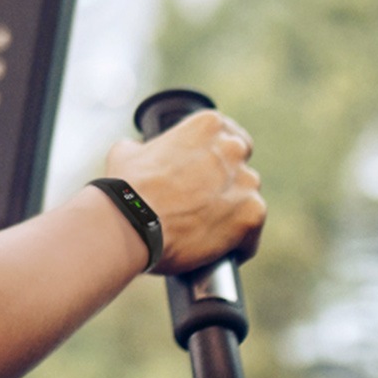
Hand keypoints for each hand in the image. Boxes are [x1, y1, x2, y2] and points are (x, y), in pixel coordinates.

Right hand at [104, 110, 265, 274]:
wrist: (130, 224)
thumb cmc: (126, 188)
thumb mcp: (127, 152)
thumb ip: (146, 147)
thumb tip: (142, 152)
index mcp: (207, 125)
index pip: (227, 135)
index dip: (213, 156)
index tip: (202, 172)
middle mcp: (233, 149)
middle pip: (240, 166)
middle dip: (224, 182)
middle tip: (200, 202)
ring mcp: (247, 182)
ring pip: (246, 198)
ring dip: (231, 211)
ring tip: (204, 230)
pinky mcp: (251, 215)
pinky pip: (251, 232)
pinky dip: (238, 242)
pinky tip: (218, 251)